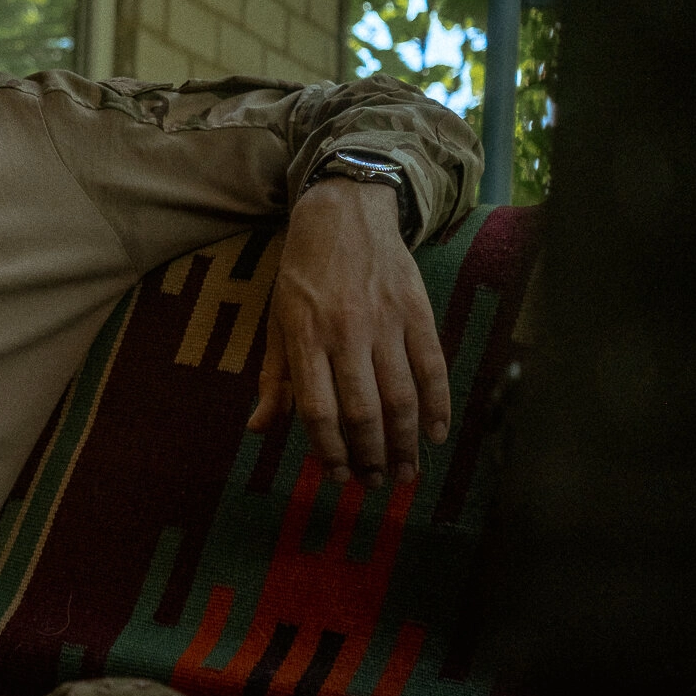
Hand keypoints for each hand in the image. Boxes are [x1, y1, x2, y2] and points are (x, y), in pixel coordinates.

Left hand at [245, 178, 449, 486]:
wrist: (344, 213)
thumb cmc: (303, 275)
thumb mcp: (277, 321)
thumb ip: (274, 378)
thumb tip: (258, 429)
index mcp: (305, 336)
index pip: (318, 408)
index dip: (328, 448)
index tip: (336, 474)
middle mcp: (346, 332)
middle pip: (363, 410)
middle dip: (370, 455)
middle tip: (375, 482)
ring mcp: (385, 321)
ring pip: (401, 395)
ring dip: (405, 442)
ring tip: (406, 472)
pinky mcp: (417, 310)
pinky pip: (432, 366)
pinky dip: (438, 404)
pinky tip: (436, 434)